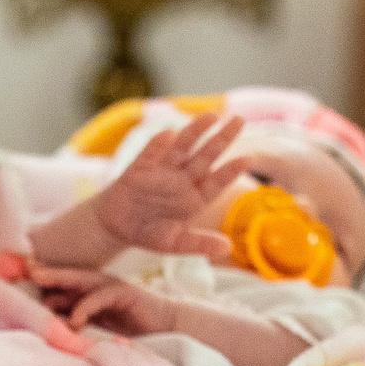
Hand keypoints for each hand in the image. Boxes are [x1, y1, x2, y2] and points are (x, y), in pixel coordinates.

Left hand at [30, 264, 178, 336]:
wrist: (167, 330)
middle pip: (68, 277)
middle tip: (25, 270)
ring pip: (82, 281)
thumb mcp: (98, 329)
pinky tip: (75, 319)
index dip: (43, 282)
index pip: (63, 286)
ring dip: (60, 280)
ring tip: (40, 280)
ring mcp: (113, 287)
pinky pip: (101, 297)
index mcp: (90, 294)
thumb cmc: (131, 333)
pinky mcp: (126, 294)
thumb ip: (77, 325)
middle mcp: (99, 286)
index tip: (19, 280)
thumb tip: (51, 327)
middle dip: (47, 273)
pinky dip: (86, 307)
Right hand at [91, 114, 244, 260]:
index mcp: (195, 198)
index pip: (217, 182)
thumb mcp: (175, 243)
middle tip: (240, 120)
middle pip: (206, 156)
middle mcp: (183, 180)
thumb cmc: (149, 234)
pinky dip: (158, 145)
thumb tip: (227, 248)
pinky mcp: (141, 167)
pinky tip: (168, 135)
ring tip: (211, 117)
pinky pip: (151, 154)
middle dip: (222, 138)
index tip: (248, 159)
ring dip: (196, 131)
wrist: (116, 226)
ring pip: (183, 147)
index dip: (231, 171)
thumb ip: (199, 244)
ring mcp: (163, 171)